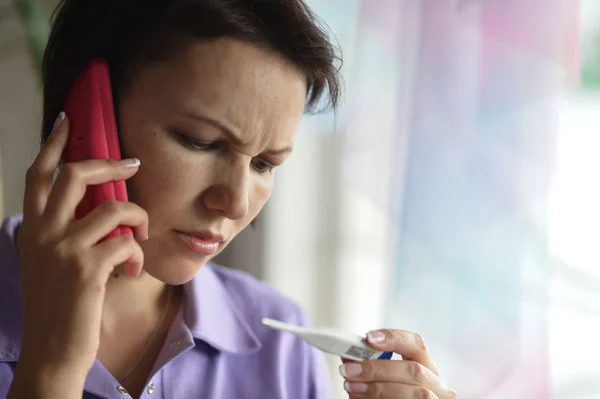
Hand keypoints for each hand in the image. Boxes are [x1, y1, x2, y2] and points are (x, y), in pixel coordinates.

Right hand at [11, 113, 147, 394]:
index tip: (67, 119)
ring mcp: (64, 249)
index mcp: (33, 228)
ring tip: (139, 237)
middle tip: (132, 164)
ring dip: (138, 218)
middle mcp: (44, 233)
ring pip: (115, 208)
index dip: (53, 144)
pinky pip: (127, 242)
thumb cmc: (59, 305)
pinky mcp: (87, 269)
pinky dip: (138, 254)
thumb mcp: (49, 261)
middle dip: (110, 163)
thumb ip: (63, 231)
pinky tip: (133, 270)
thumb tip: (100, 205)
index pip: (38, 175)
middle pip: (76, 175)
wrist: (52, 349)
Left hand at [339, 329, 456, 397]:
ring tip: (351, 387)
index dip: (394, 338)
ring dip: (378, 389)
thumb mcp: (379, 381)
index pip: (417, 344)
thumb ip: (367, 369)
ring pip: (415, 393)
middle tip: (348, 369)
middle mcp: (438, 385)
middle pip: (414, 370)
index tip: (368, 338)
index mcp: (427, 368)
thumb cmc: (389, 396)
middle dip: (377, 368)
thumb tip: (348, 357)